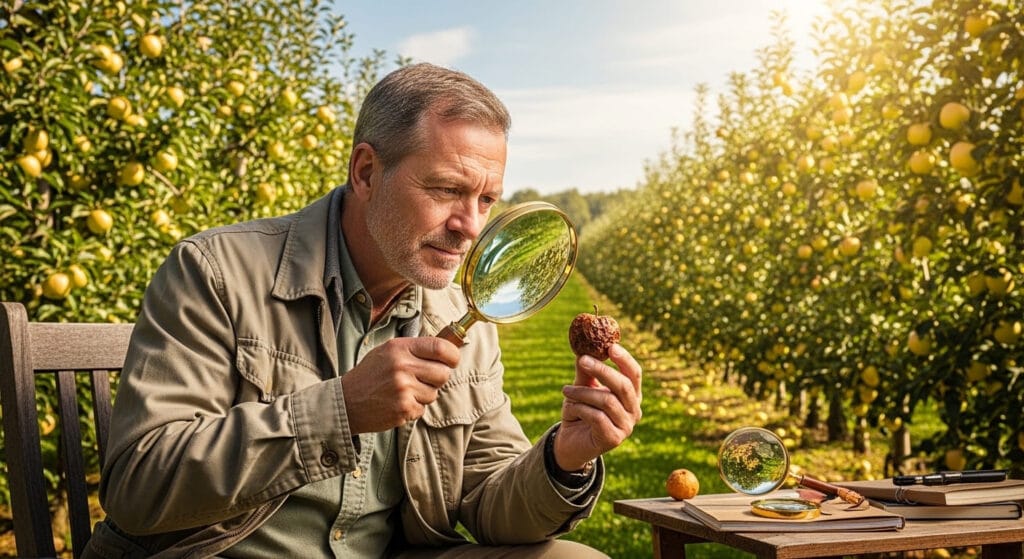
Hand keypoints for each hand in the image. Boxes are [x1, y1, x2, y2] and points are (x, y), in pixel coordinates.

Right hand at [341, 337, 459, 433]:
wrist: (346, 401)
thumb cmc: (371, 374)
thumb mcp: (388, 351)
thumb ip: (415, 349)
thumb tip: (449, 349)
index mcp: (400, 348)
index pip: (440, 347)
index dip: (453, 355)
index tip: (452, 360)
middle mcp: (402, 367)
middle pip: (443, 373)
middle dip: (438, 378)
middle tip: (424, 379)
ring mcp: (403, 389)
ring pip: (434, 393)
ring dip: (424, 395)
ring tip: (404, 391)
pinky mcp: (403, 409)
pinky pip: (423, 409)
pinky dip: (414, 408)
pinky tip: (397, 402)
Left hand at [554, 343, 641, 470]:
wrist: (571, 442)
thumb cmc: (580, 411)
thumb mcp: (582, 388)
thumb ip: (585, 372)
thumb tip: (583, 350)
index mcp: (631, 395)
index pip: (634, 374)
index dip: (625, 359)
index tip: (611, 346)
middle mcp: (634, 410)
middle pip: (623, 386)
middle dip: (602, 370)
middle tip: (583, 359)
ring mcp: (626, 426)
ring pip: (607, 401)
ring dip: (583, 392)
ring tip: (565, 390)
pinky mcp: (614, 438)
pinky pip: (597, 417)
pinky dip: (580, 408)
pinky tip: (570, 408)